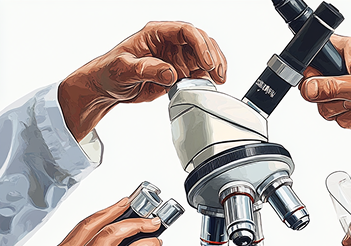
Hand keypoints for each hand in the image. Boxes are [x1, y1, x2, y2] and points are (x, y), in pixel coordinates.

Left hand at [59, 21, 226, 140]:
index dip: (200, 45)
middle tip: (218, 74)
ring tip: (219, 80)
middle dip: (213, 56)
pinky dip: (207, 78)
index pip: (185, 31)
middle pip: (200, 41)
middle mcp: (169, 42)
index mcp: (155, 33)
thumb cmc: (110, 72)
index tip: (207, 63)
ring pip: (203, 55)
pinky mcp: (178, 72)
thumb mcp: (124, 69)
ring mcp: (175, 57)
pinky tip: (210, 85)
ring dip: (215, 66)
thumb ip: (147, 70)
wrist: (108, 87)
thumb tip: (171, 73)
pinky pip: (198, 72)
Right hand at [300, 35, 350, 128]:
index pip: (315, 59)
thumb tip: (308, 88)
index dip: (314, 76)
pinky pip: (344, 118)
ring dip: (350, 114)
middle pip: (320, 92)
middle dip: (336, 103)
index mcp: (350, 52)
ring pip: (331, 109)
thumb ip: (333, 87)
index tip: (325, 88)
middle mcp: (348, 69)